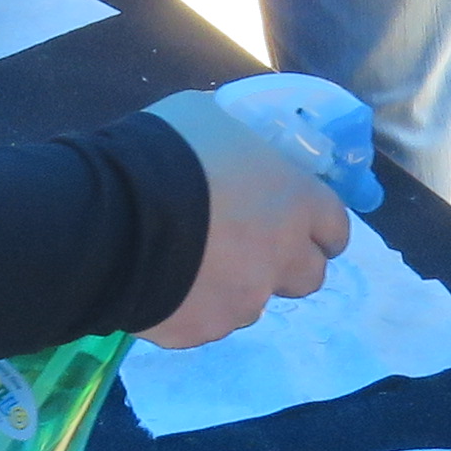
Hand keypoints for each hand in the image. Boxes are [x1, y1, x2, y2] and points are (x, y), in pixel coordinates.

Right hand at [140, 90, 351, 347]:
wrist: (114, 217)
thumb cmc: (168, 152)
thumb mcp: (210, 118)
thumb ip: (240, 145)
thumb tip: (235, 152)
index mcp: (297, 203)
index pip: (336, 229)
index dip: (318, 227)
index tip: (297, 224)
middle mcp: (282, 259)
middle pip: (307, 276)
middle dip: (285, 265)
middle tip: (247, 247)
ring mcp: (244, 302)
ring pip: (253, 302)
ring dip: (235, 287)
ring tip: (191, 264)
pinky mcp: (204, 331)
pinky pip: (207, 321)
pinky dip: (192, 306)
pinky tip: (162, 282)